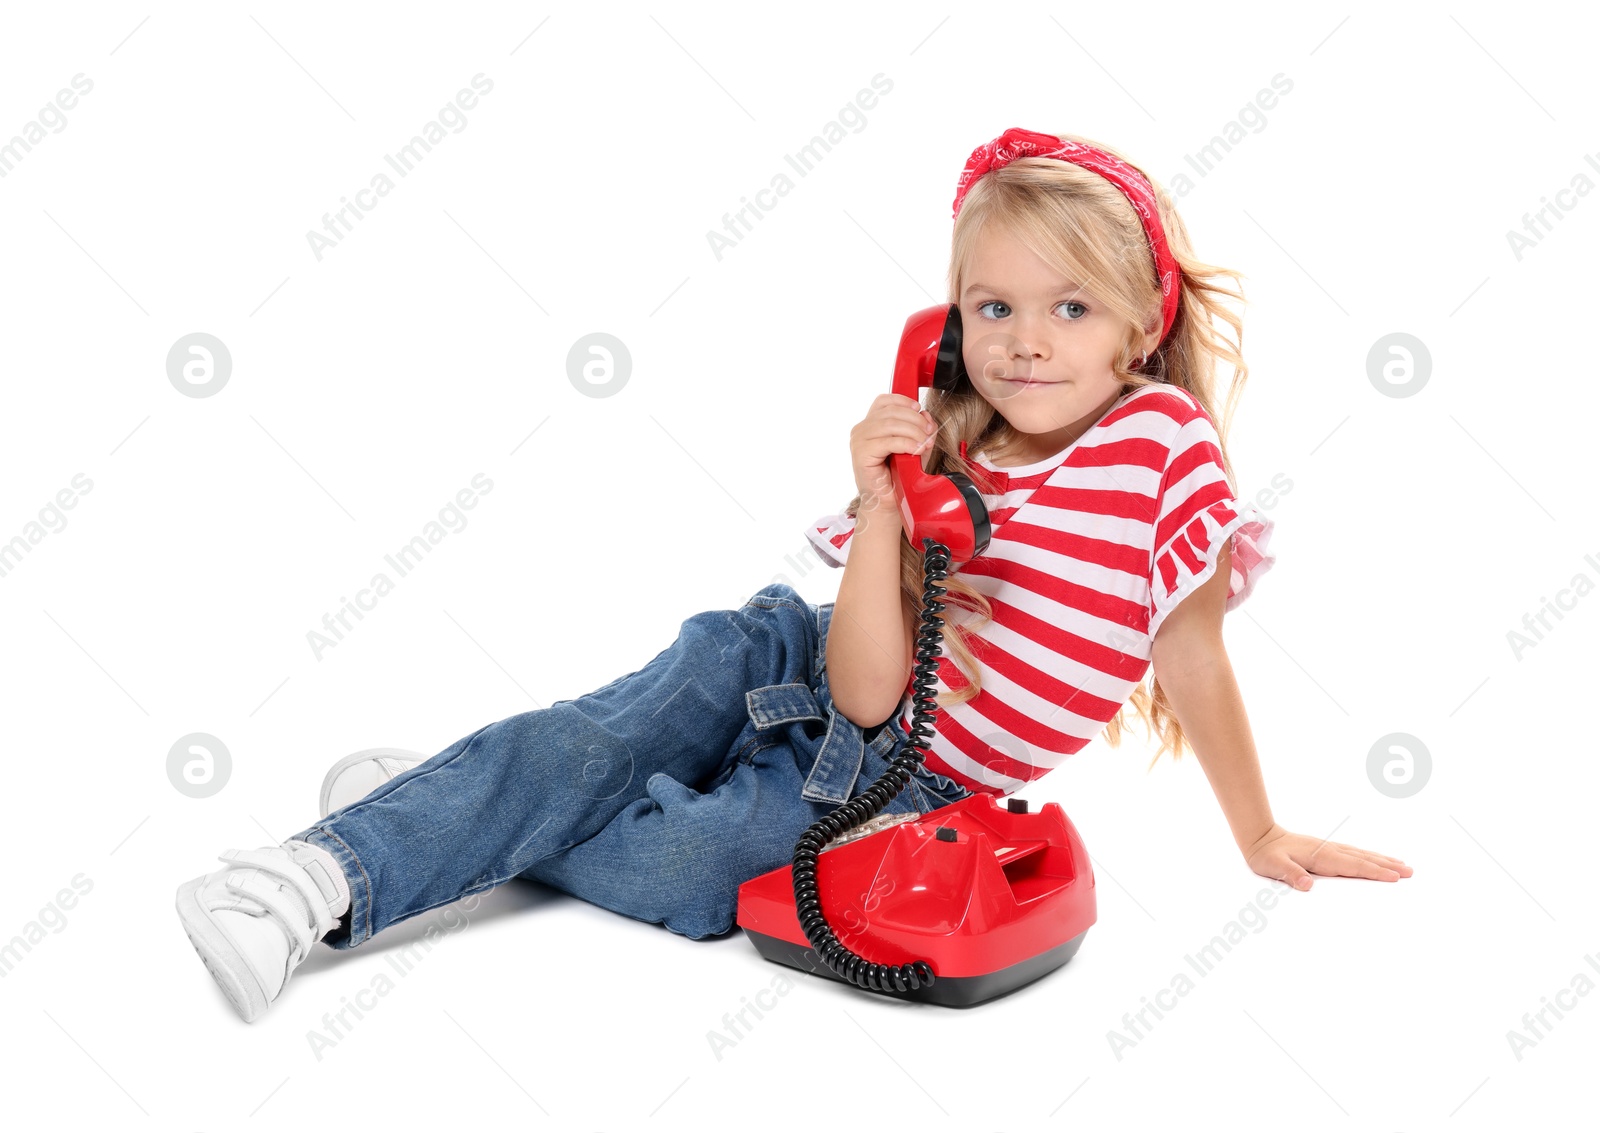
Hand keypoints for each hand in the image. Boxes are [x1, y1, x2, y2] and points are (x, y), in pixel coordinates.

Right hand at [850, 393, 936, 511]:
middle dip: (915, 420)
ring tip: (925, 444)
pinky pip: (889, 442)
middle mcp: (861, 430)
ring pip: (890, 424)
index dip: (903, 401)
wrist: (887, 504)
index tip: (920, 409)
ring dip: (914, 432)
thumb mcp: (914, 447)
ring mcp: (859, 441)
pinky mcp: (861, 454)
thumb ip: (920, 430)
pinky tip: (917, 450)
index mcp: (869, 425)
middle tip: (929, 432)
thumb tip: (926, 415)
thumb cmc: (898, 477)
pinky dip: (907, 444)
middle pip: (891, 412)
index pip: (884, 401)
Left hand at [1241, 823, 1412, 889]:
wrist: (1260, 836)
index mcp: (1321, 856)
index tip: (1395, 877)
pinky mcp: (1326, 849)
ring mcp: (1328, 848)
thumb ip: (1290, 875)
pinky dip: (1367, 856)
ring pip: (1361, 854)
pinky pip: (1353, 853)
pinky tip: (1374, 858)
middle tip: (1410, 871)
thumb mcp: (1274, 866)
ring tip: (1402, 864)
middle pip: (1363, 859)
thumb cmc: (1266, 855)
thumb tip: (1306, 885)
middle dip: (1387, 865)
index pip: (1353, 866)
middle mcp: (1329, 850)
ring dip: (1381, 859)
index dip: (1374, 872)